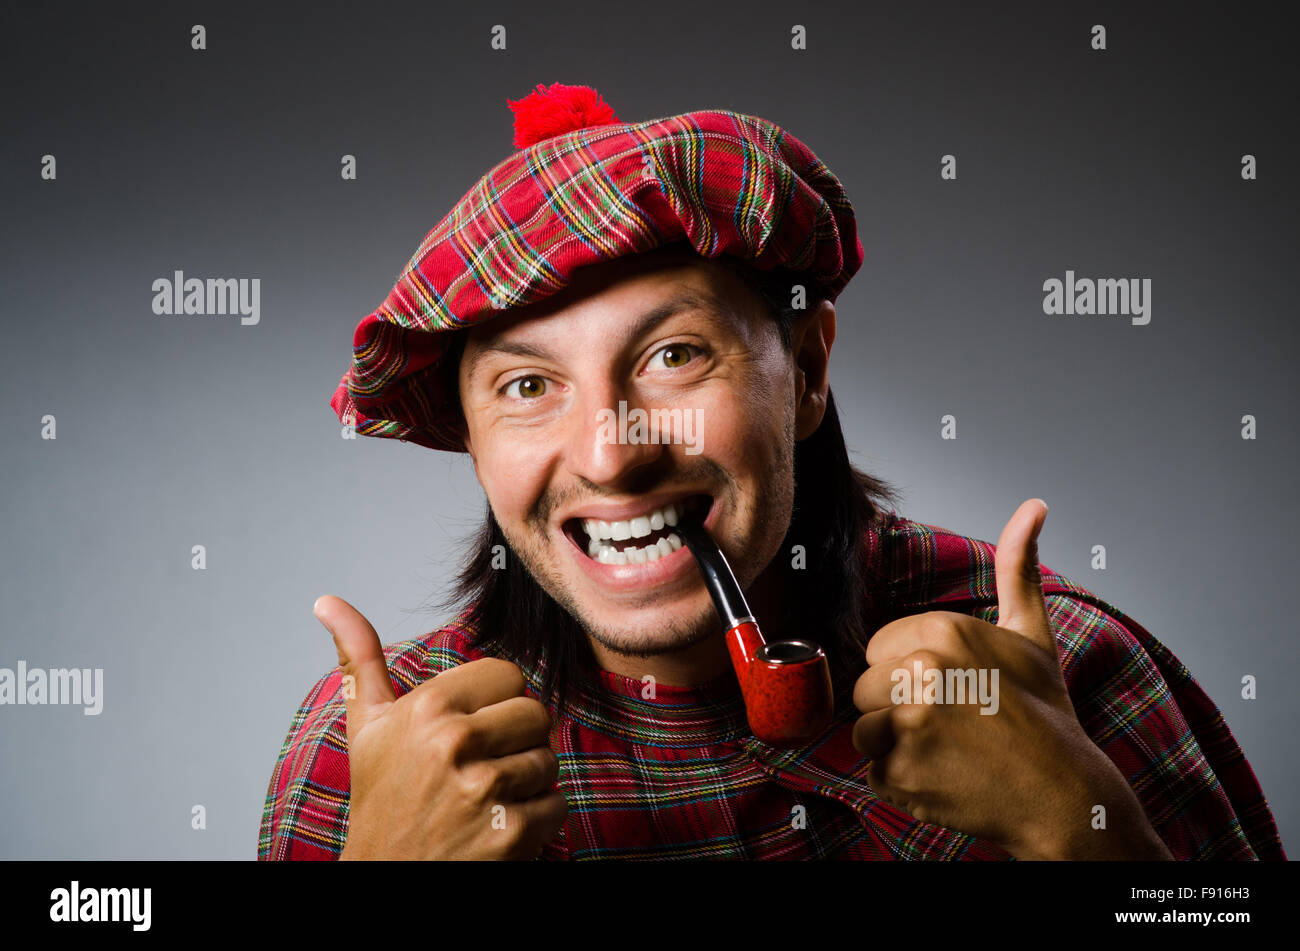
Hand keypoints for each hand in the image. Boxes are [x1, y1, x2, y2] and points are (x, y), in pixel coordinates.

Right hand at [313, 595, 567, 859]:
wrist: (385, 880)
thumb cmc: (382, 799)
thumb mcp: (367, 727)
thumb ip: (360, 660)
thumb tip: (327, 600)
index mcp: (426, 708)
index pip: (508, 675)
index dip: (494, 705)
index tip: (469, 731)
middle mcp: (453, 743)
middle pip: (536, 713)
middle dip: (516, 742)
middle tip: (480, 768)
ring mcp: (482, 790)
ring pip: (549, 759)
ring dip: (526, 783)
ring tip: (485, 799)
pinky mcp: (509, 834)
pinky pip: (557, 804)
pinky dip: (538, 821)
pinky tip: (498, 827)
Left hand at [851, 499, 1170, 858]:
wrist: (1063, 793)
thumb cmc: (1043, 714)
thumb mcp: (1030, 634)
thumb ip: (1017, 568)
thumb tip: (1034, 505)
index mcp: (942, 632)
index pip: (876, 651)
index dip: (909, 675)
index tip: (953, 691)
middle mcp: (921, 671)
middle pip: (864, 690)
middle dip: (898, 710)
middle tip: (953, 725)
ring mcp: (909, 724)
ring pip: (864, 731)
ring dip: (896, 747)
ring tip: (948, 751)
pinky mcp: (902, 772)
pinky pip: (873, 772)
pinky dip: (903, 782)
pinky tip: (944, 779)